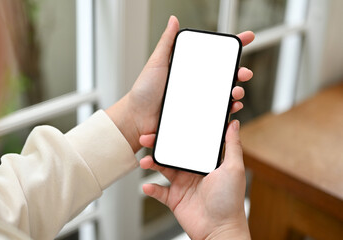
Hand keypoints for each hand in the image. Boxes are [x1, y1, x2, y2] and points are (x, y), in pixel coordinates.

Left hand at [106, 16, 254, 151]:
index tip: (247, 37)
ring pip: (223, 95)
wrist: (136, 118)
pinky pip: (216, 113)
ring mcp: (196, 101)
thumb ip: (166, 42)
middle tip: (243, 73)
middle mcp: (195, 85)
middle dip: (239, 73)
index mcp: (188, 70)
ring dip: (236, 92)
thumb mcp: (156, 62)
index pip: (213, 56)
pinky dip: (228, 109)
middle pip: (224, 76)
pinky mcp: (196, 116)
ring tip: (236, 91)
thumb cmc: (143, 91)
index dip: (231, 47)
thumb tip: (173, 20)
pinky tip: (232, 107)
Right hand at [140, 120, 249, 239]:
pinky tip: (146, 186)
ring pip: (163, 169)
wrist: (220, 230)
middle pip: (172, 154)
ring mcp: (182, 185)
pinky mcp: (174, 199)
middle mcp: (193, 171)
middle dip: (159, 145)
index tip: (166, 125)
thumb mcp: (234, 168)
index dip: (177, 134)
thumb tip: (234, 123)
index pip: (189, 143)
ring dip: (152, 164)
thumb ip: (232, 145)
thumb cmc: (230, 201)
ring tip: (145, 162)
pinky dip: (151, 188)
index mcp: (205, 162)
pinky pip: (159, 191)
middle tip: (147, 139)